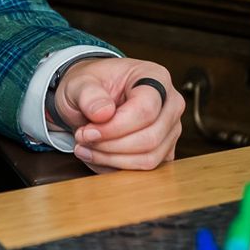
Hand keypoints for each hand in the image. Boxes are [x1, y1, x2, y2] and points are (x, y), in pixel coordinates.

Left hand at [52, 57, 184, 170]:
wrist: (89, 98)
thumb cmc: (89, 86)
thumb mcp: (79, 83)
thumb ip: (88, 95)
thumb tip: (103, 113)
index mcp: (155, 78)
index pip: (145, 110)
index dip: (115, 127)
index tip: (87, 131)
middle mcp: (170, 105)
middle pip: (150, 139)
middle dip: (111, 146)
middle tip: (82, 139)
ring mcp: (170, 130)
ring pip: (149, 159)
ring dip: (112, 159)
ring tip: (84, 148)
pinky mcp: (164, 151)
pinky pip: (146, 170)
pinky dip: (116, 167)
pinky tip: (96, 155)